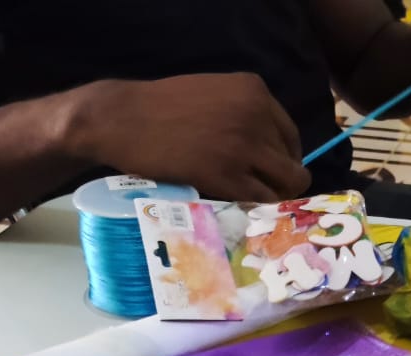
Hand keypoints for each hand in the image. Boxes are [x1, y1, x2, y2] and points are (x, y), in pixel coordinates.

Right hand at [68, 73, 309, 201]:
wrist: (121, 119)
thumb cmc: (159, 107)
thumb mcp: (212, 93)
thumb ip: (242, 111)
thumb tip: (268, 145)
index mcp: (254, 91)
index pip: (290, 134)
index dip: (286, 157)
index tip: (274, 170)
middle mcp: (256, 116)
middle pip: (290, 160)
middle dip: (281, 178)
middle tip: (264, 191)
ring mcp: (243, 146)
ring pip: (285, 181)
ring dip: (276, 196)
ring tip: (258, 204)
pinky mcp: (227, 174)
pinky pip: (260, 197)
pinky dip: (257, 206)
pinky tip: (246, 208)